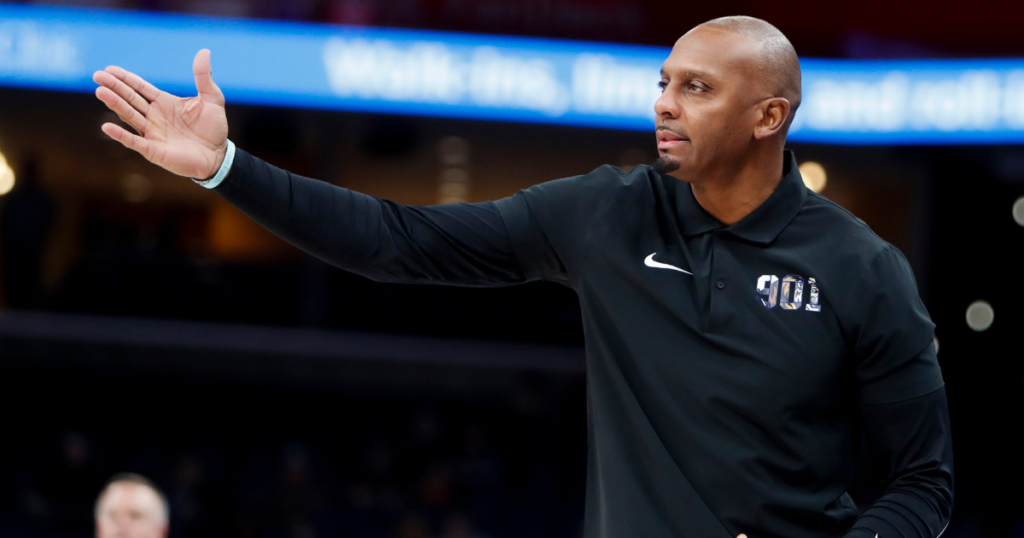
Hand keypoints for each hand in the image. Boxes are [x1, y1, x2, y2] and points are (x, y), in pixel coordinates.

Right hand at [93, 49, 228, 178]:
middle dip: (115, 87)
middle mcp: (154, 116)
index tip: (109, 69)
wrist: (219, 156)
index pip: (140, 88)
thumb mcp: (211, 98)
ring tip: (100, 92)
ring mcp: (152, 133)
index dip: (125, 78)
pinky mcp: (154, 150)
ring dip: (115, 104)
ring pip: (130, 116)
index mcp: (163, 102)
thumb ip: (203, 77)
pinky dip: (121, 135)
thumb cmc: (214, 128)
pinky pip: (134, 142)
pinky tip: (107, 126)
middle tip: (97, 76)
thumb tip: (204, 51)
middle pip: (130, 99)